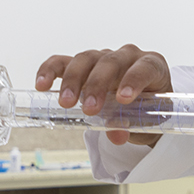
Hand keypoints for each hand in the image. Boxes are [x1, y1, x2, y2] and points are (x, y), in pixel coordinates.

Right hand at [34, 45, 171, 145]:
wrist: (140, 104)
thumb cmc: (147, 110)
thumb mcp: (144, 122)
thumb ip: (131, 127)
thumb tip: (117, 136)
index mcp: (151, 66)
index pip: (144, 67)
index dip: (134, 81)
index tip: (122, 99)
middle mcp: (127, 56)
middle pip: (110, 62)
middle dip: (98, 85)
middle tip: (90, 109)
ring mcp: (103, 57)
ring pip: (86, 59)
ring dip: (74, 80)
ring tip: (65, 102)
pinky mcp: (83, 64)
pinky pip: (63, 61)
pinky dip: (50, 70)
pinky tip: (41, 84)